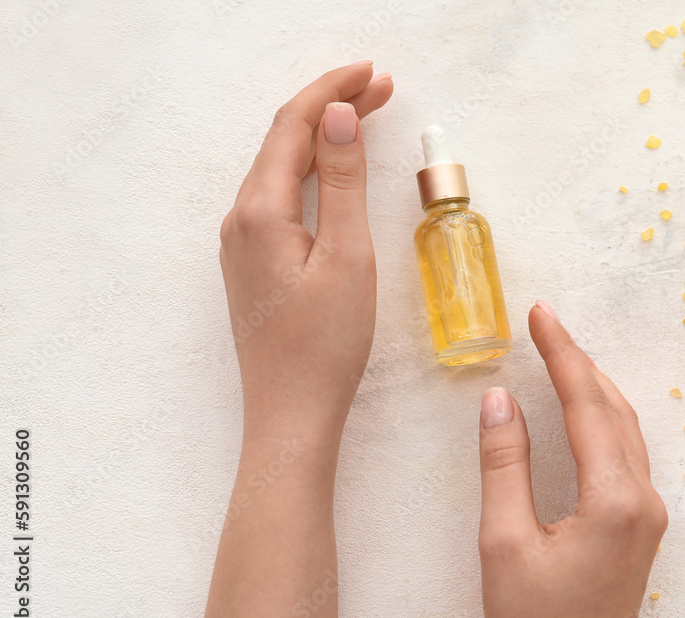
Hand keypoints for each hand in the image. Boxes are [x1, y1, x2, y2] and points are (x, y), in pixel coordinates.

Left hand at [219, 61, 392, 439]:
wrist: (291, 414)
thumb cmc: (325, 345)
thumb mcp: (347, 257)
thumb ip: (340, 183)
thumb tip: (337, 117)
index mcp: (259, 212)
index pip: (293, 126)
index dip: (333, 91)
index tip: (375, 72)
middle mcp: (240, 220)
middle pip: (284, 142)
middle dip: (331, 108)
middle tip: (382, 88)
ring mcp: (243, 243)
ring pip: (281, 169)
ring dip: (321, 138)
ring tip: (365, 116)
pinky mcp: (255, 264)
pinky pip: (280, 197)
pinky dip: (311, 171)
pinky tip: (333, 170)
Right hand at [478, 301, 667, 617]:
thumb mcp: (504, 544)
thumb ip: (504, 465)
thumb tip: (498, 400)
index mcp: (614, 500)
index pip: (586, 405)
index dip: (560, 354)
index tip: (541, 314)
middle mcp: (643, 500)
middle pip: (613, 410)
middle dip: (579, 363)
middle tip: (546, 324)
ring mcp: (648, 516)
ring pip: (625, 430)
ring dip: (594, 388)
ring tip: (560, 356)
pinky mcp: (640, 529)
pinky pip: (627, 455)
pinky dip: (602, 421)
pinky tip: (583, 412)